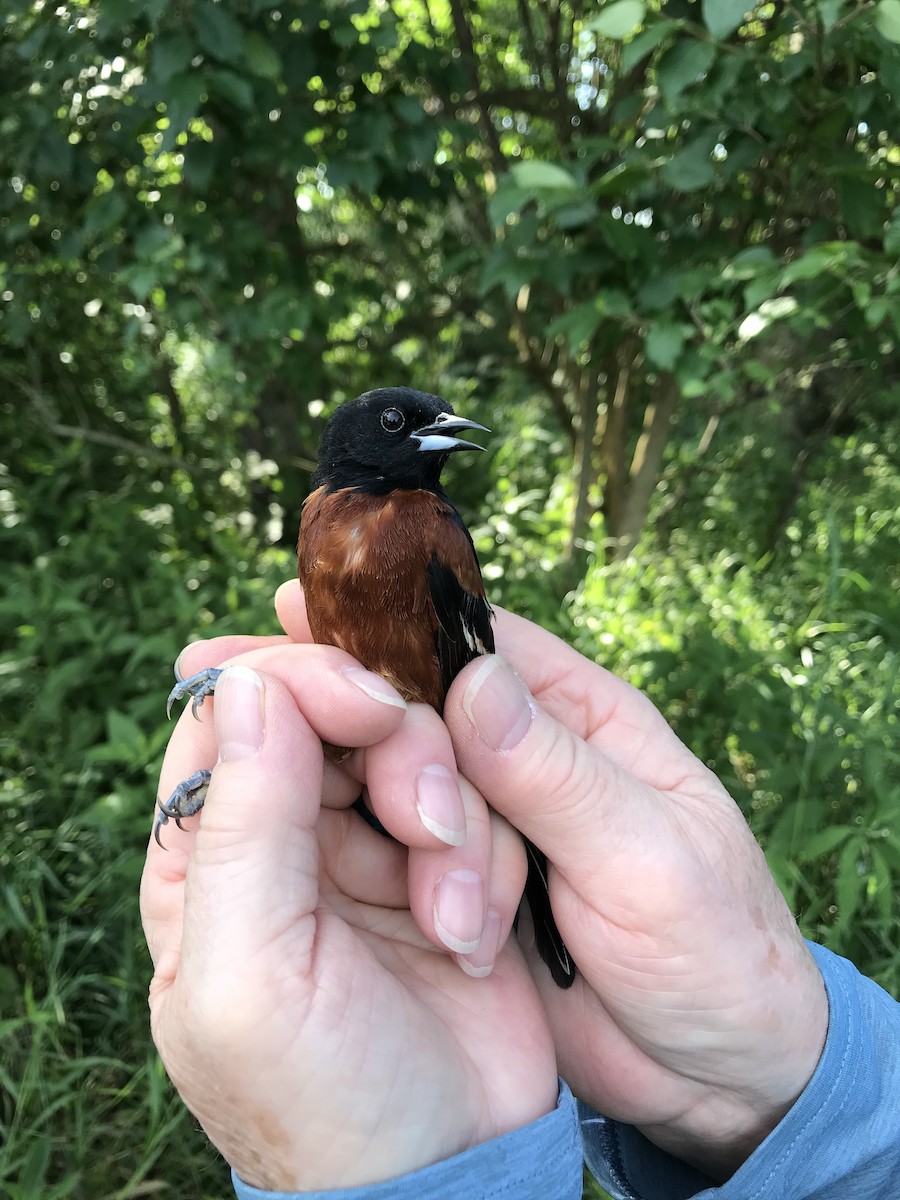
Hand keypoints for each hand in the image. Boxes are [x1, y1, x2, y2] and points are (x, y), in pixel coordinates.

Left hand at [141, 639, 556, 1190]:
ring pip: (419, 750)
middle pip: (340, 713)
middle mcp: (287, 837)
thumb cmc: (321, 1106)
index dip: (302, 683)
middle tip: (429, 827)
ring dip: (453, 821)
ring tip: (454, 920)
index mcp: (210, 854)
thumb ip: (242, 825)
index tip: (371, 707)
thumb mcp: (251, 977)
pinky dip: (488, 857)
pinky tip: (474, 937)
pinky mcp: (446, 869)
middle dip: (400, 755)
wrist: (447, 1177)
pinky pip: (478, 803)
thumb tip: (245, 682)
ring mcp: (370, 851)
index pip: (235, 708)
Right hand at [430, 607, 827, 1180]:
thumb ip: (560, 777)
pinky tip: (435, 931)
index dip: (400, 626)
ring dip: (418, 848)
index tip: (310, 614)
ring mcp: (494, 825)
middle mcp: (530, 756)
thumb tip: (475, 682)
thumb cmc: (717, 953)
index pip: (482, 642)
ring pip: (409, 793)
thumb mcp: (647, 860)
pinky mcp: (468, 888)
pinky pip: (410, 862)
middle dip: (409, 768)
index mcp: (585, 717)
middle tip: (425, 836)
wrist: (715, 1077)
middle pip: (427, 714)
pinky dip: (410, 889)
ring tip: (464, 924)